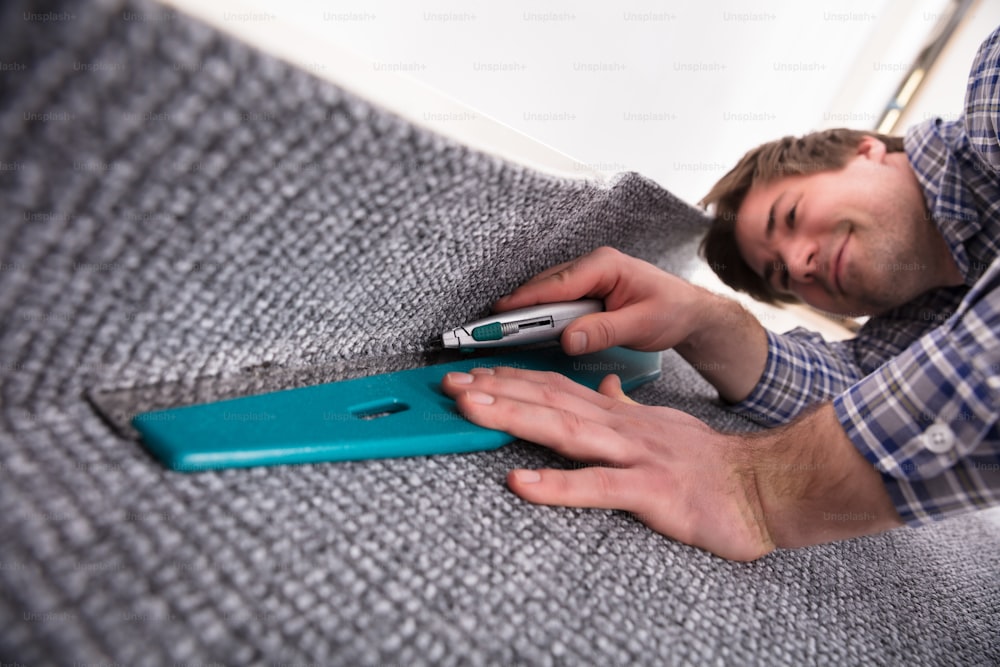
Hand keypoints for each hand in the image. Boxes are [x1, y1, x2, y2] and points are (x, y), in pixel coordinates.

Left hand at [441, 367, 902, 560]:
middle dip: (497, 390)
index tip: (471, 374)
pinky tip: (520, 484)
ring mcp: (635, 455)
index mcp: (619, 415)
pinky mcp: (652, 491)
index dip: (511, 380)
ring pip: (566, 432)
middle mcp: (620, 426)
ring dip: (515, 418)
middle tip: (449, 383)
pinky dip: (558, 486)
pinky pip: (599, 487)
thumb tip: (606, 385)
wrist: (764, 485)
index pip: (556, 388)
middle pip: (550, 401)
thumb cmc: (708, 461)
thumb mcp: (661, 425)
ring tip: (471, 410)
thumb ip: (628, 406)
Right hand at [495, 247, 769, 401]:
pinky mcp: (588, 291)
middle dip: (517, 305)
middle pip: (546, 286)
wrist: (692, 311)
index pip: (557, 283)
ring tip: (499, 330)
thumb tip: (569, 339)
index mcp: (605, 265)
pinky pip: (557, 301)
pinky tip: (527, 331)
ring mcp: (589, 277)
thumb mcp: (641, 324)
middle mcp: (593, 266)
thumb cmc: (673, 311)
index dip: (525, 299)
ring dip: (527, 311)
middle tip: (487, 326)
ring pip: (548, 293)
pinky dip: (541, 314)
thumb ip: (605, 331)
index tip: (499, 313)